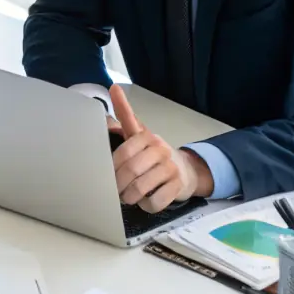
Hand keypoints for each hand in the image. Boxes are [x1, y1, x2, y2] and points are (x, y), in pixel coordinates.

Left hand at [109, 85, 213, 212]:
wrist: (187, 170)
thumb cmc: (153, 154)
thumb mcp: (139, 134)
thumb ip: (125, 116)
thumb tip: (113, 88)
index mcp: (146, 136)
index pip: (124, 149)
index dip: (112, 164)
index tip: (105, 168)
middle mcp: (159, 149)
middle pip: (130, 171)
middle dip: (118, 185)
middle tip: (114, 190)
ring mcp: (170, 168)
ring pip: (141, 188)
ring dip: (129, 197)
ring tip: (127, 197)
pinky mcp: (178, 186)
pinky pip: (156, 202)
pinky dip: (146, 206)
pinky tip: (145, 201)